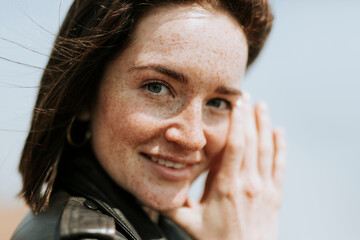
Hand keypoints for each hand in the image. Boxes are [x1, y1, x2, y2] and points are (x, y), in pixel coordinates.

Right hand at [162, 93, 286, 239]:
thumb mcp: (189, 224)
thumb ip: (171, 205)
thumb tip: (150, 188)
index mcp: (226, 187)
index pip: (235, 146)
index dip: (237, 122)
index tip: (236, 103)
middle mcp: (248, 184)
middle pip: (252, 142)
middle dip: (250, 116)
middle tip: (247, 96)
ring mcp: (264, 189)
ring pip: (267, 150)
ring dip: (265, 125)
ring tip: (263, 106)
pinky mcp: (274, 195)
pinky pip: (280, 165)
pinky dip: (281, 146)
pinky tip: (280, 131)